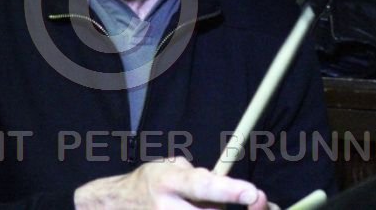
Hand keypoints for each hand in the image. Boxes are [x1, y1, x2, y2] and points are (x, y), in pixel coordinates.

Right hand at [74, 156, 269, 208]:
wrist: (117, 205)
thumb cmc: (150, 182)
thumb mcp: (172, 169)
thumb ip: (201, 179)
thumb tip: (237, 192)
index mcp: (169, 182)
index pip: (202, 187)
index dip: (228, 190)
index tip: (253, 192)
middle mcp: (167, 208)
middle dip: (236, 205)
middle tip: (258, 200)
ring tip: (205, 203)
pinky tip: (198, 207)